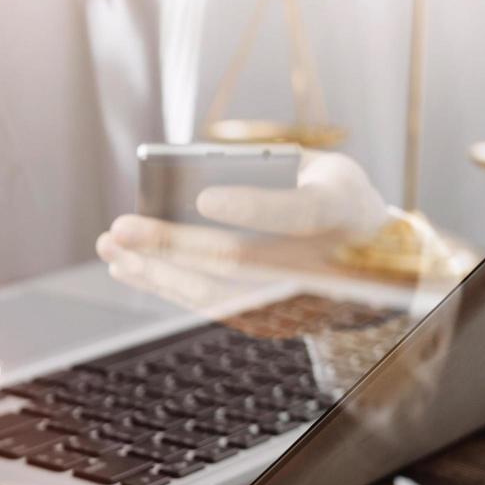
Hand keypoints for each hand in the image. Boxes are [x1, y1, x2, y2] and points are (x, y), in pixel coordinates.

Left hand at [96, 150, 390, 313]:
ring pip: (216, 293)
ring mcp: (295, 298)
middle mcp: (321, 261)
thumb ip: (269, 165)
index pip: (297, 211)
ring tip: (111, 251)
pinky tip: (133, 270)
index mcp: (340, 210)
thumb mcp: (320, 167)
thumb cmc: (332, 195)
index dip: (253, 207)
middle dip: (172, 245)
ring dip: (155, 273)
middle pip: (239, 259)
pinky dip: (167, 288)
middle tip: (119, 230)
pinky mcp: (272, 319)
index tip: (205, 200)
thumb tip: (193, 175)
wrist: (373, 258)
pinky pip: (210, 306)